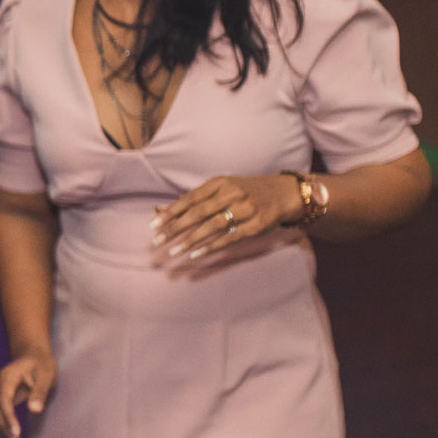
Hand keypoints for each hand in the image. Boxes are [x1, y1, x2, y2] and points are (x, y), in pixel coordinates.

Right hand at [0, 348, 55, 437]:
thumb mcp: (47, 375)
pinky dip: (1, 426)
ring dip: (0, 430)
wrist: (33, 355)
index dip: (8, 417)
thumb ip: (40, 392)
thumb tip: (35, 410)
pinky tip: (10, 437)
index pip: (4, 400)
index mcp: (7, 376)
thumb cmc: (42, 365)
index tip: (16, 433)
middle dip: (4, 428)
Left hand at [151, 173, 300, 262]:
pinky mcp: (257, 225)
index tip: (153, 226)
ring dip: (191, 240)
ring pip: (213, 226)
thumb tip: (158, 210)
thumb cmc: (244, 192)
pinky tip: (196, 255)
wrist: (283, 193)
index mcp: (220, 183)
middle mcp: (232, 194)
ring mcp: (246, 209)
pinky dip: (211, 246)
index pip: (190, 198)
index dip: (171, 212)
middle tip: (158, 240)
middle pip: (198, 212)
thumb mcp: (219, 190)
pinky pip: (230, 237)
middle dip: (176, 227)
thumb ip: (191, 200)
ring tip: (174, 251)